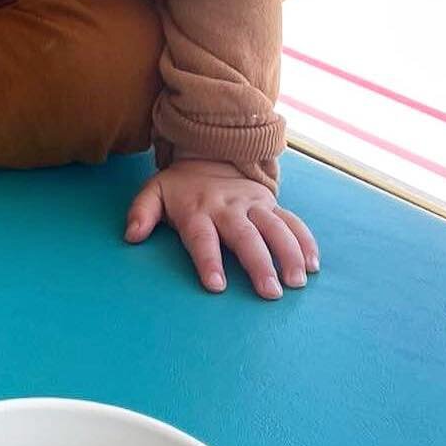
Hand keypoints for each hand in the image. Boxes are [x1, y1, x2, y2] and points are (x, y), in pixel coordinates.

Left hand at [124, 158, 318, 298]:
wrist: (210, 153)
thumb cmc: (181, 187)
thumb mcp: (154, 192)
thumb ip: (141, 212)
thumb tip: (131, 236)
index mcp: (197, 210)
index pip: (202, 238)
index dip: (208, 260)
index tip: (217, 286)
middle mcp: (227, 208)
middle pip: (245, 236)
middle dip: (259, 264)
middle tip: (270, 293)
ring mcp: (252, 204)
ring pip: (275, 228)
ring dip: (289, 254)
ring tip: (297, 282)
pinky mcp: (270, 204)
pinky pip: (292, 221)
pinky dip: (305, 241)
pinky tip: (313, 265)